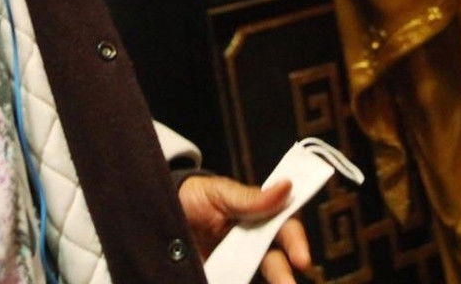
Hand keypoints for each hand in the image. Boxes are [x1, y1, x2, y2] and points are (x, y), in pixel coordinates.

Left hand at [178, 175, 313, 283]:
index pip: (284, 230)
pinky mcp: (220, 275)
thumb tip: (287, 186)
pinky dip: (241, 283)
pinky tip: (239, 283)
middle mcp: (251, 242)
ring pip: (257, 276)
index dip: (295, 243)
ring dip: (269, 282)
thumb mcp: (219, 193)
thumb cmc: (194, 196)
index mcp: (258, 217)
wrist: (159, 214)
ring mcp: (236, 262)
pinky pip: (235, 281)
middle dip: (283, 274)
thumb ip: (250, 198)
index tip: (301, 258)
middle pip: (274, 260)